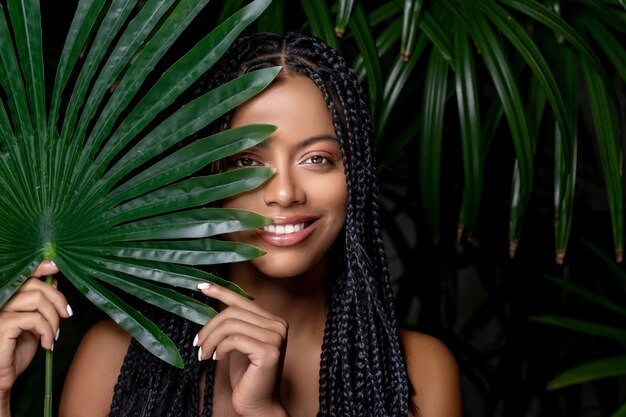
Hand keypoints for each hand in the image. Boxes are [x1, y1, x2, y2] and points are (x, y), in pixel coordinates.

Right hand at [0, 261, 70, 392]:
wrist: (3, 376)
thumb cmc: (16, 351)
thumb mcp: (34, 324)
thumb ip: (41, 305)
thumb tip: (54, 283)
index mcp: (9, 299)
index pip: (23, 275)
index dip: (40, 267)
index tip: (56, 266)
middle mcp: (2, 301)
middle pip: (35, 284)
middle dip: (58, 299)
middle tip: (66, 315)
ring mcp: (0, 312)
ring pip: (37, 299)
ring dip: (53, 318)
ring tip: (53, 335)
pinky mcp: (3, 325)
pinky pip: (34, 318)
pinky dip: (47, 330)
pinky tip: (47, 344)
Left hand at [195, 283, 288, 416]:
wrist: (258, 405)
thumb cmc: (247, 376)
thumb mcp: (238, 344)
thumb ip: (234, 324)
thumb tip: (213, 306)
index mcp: (273, 320)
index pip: (242, 300)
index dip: (221, 291)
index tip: (201, 287)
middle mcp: (278, 325)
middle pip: (233, 312)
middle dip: (209, 327)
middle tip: (197, 343)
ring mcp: (276, 337)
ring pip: (231, 324)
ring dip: (211, 339)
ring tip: (204, 353)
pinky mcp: (269, 351)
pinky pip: (234, 339)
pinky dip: (220, 348)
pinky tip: (217, 359)